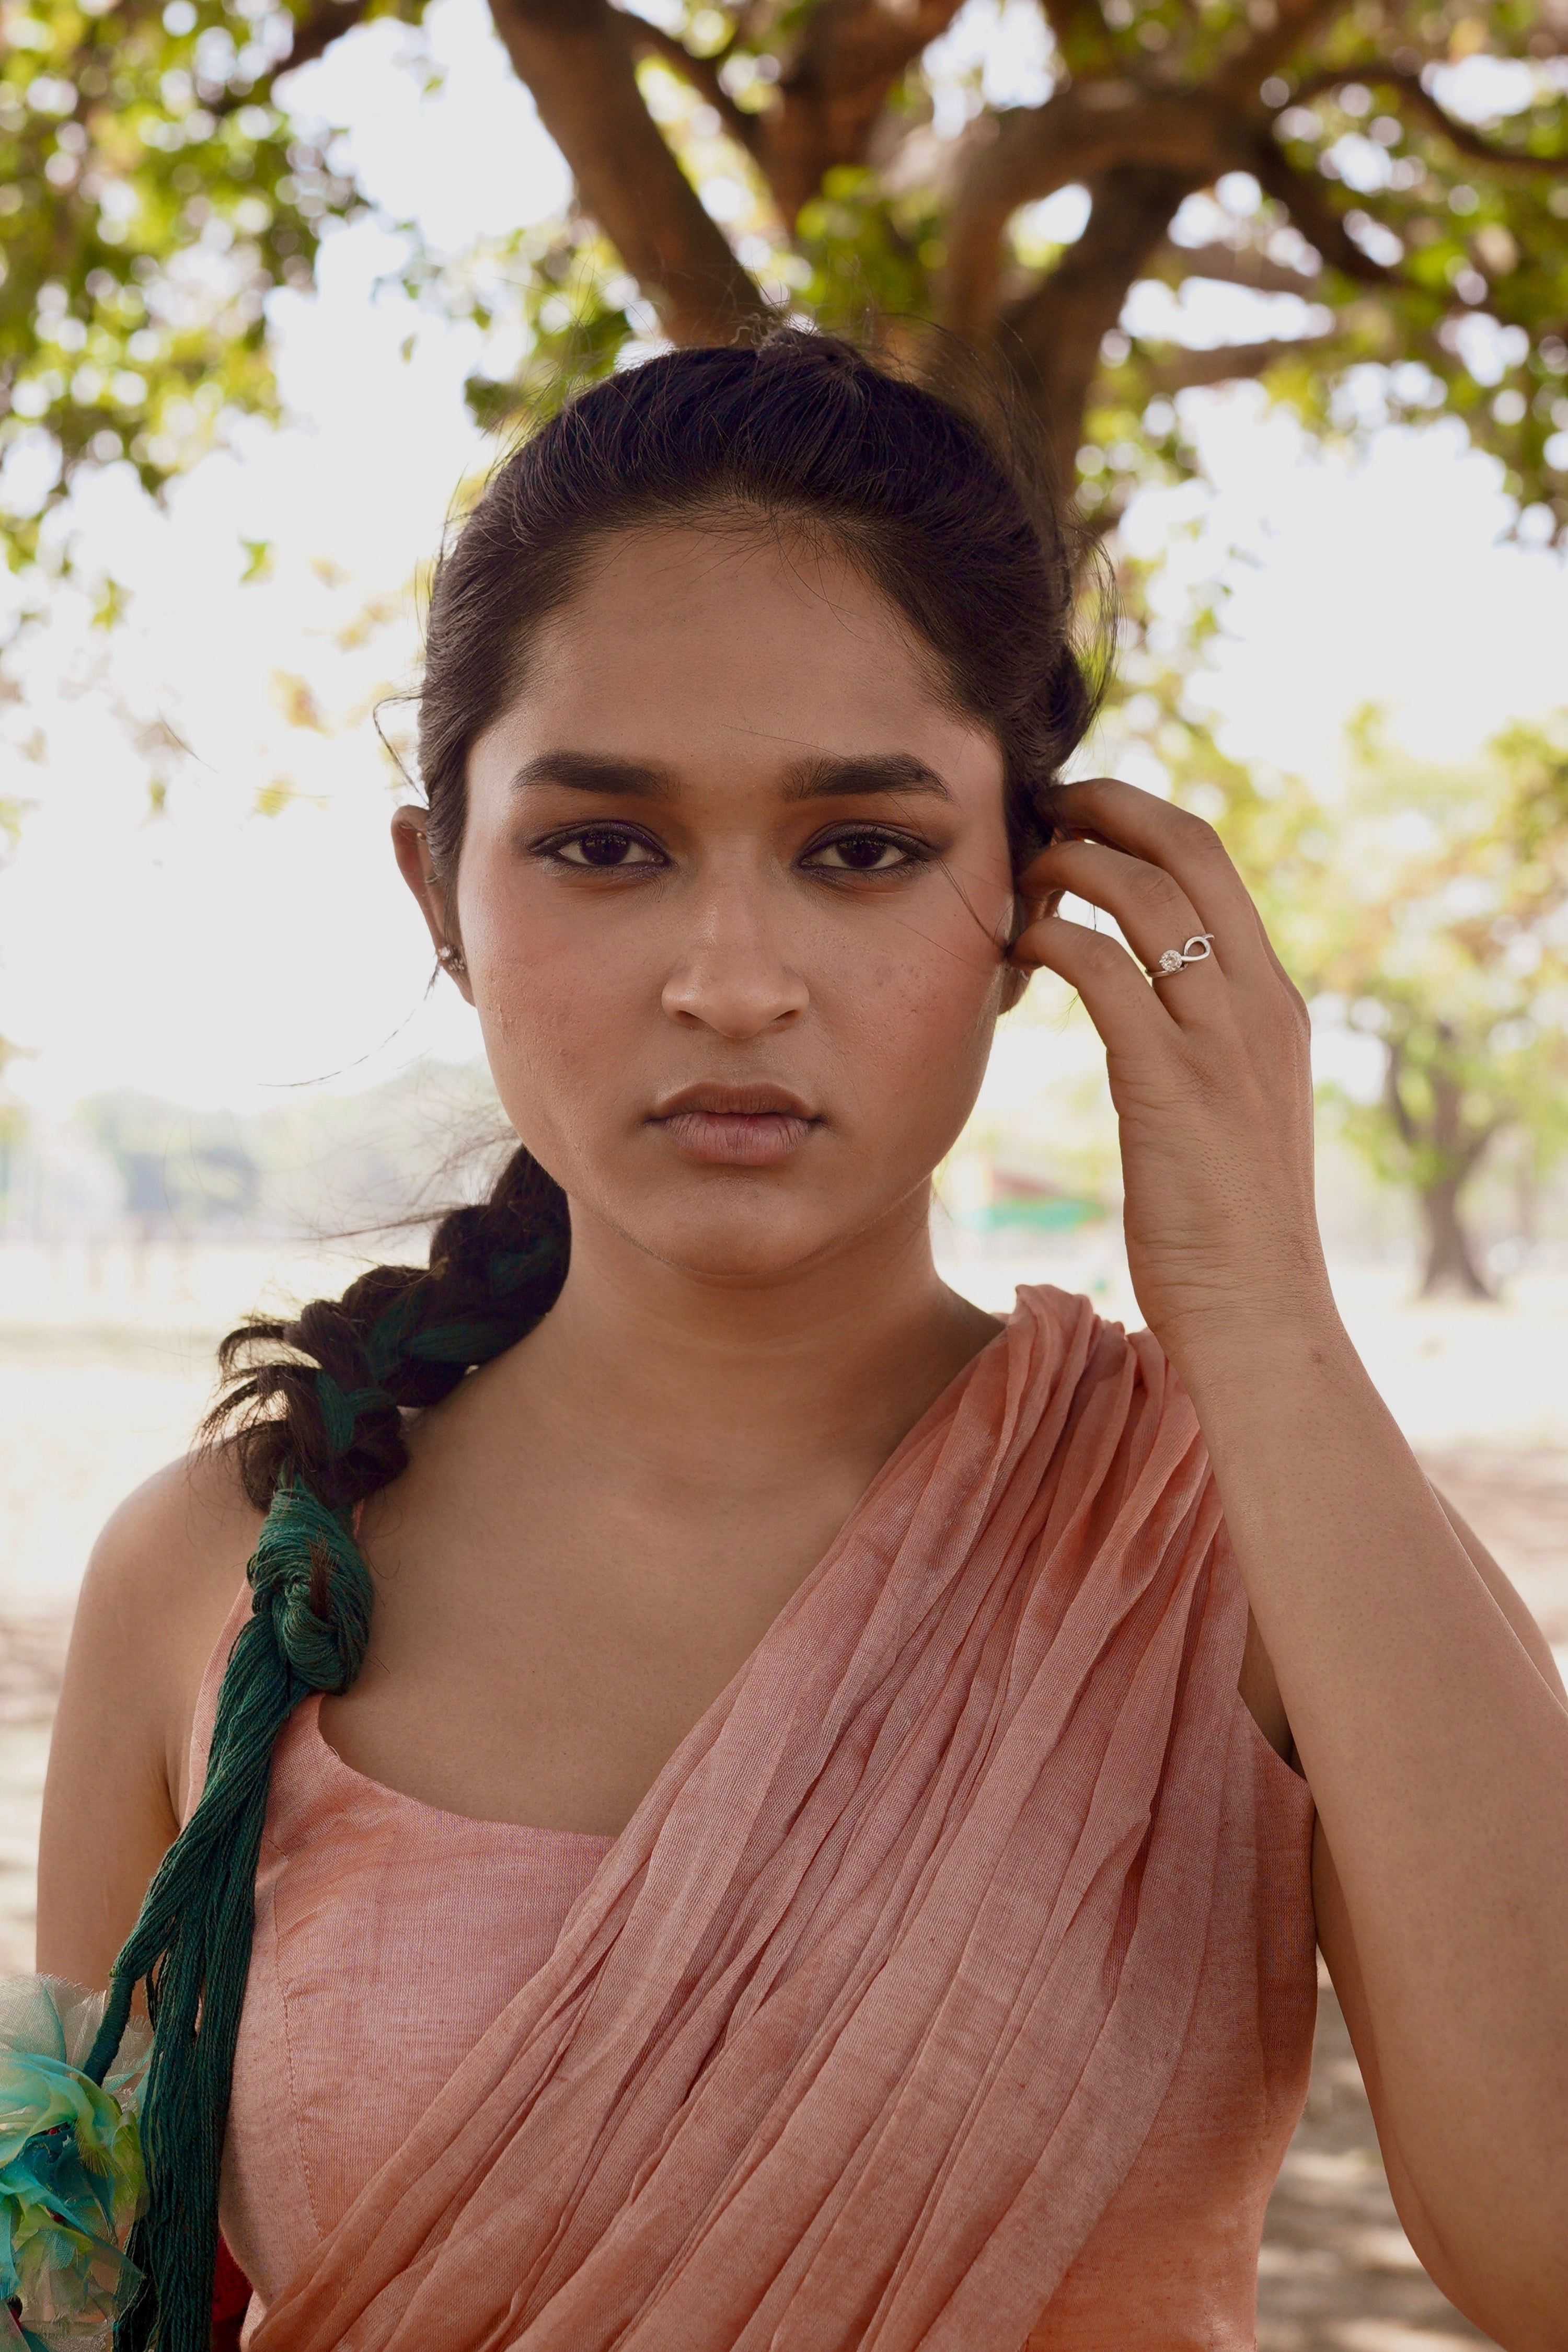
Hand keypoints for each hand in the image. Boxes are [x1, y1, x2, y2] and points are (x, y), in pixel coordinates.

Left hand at [1010, 778, 1334, 1374]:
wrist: (1262, 1315)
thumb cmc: (1230, 1228)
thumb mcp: (1229, 1110)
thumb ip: (1198, 1044)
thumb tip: (1139, 1000)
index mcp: (1273, 1002)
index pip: (1214, 861)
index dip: (1140, 817)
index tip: (1079, 813)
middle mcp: (1257, 1004)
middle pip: (1187, 849)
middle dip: (1106, 806)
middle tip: (1038, 806)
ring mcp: (1220, 1042)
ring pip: (1145, 896)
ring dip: (1069, 864)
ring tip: (1016, 873)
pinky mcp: (1171, 1085)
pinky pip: (1106, 973)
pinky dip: (1054, 938)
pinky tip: (1018, 948)